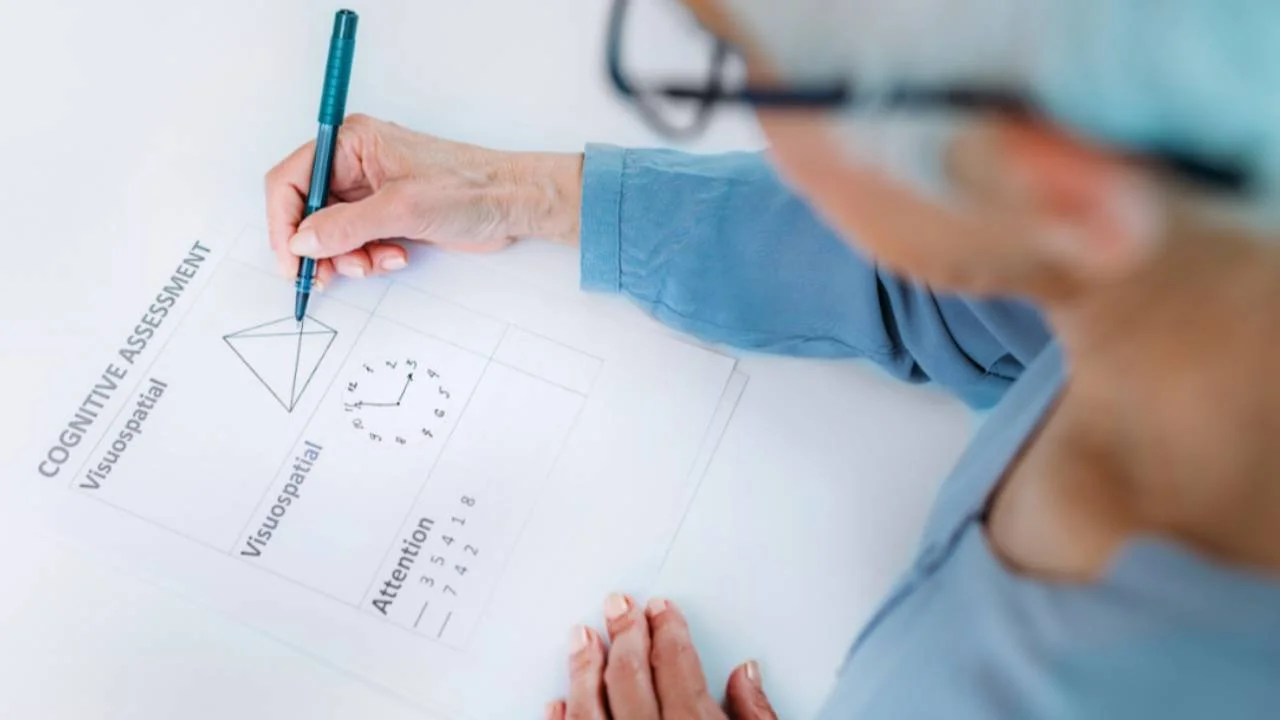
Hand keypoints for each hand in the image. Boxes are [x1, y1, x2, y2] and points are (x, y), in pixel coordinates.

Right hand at [264, 114, 582, 285]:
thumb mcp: (402, 208)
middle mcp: (355, 165)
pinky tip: (396, 257)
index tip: (290, 261)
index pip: (292, 180)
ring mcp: (371, 192)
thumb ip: (346, 227)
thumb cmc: (470, 188)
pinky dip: (368, 258)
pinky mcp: (387, 216)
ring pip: (331, 234)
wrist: (512, 203)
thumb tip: (303, 242)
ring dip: (347, 258)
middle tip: (327, 276)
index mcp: (352, 143)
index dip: (284, 222)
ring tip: (376, 263)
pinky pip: (357, 244)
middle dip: (318, 247)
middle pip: (307, 212)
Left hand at [548, 595, 777, 719]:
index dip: (667, 631)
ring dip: (584, 669)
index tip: (660, 609)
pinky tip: (558, 702)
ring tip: (581, 638)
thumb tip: (747, 676)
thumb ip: (756, 716)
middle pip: (630, 678)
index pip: (675, 666)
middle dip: (625, 635)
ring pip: (590, 708)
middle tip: (618, 606)